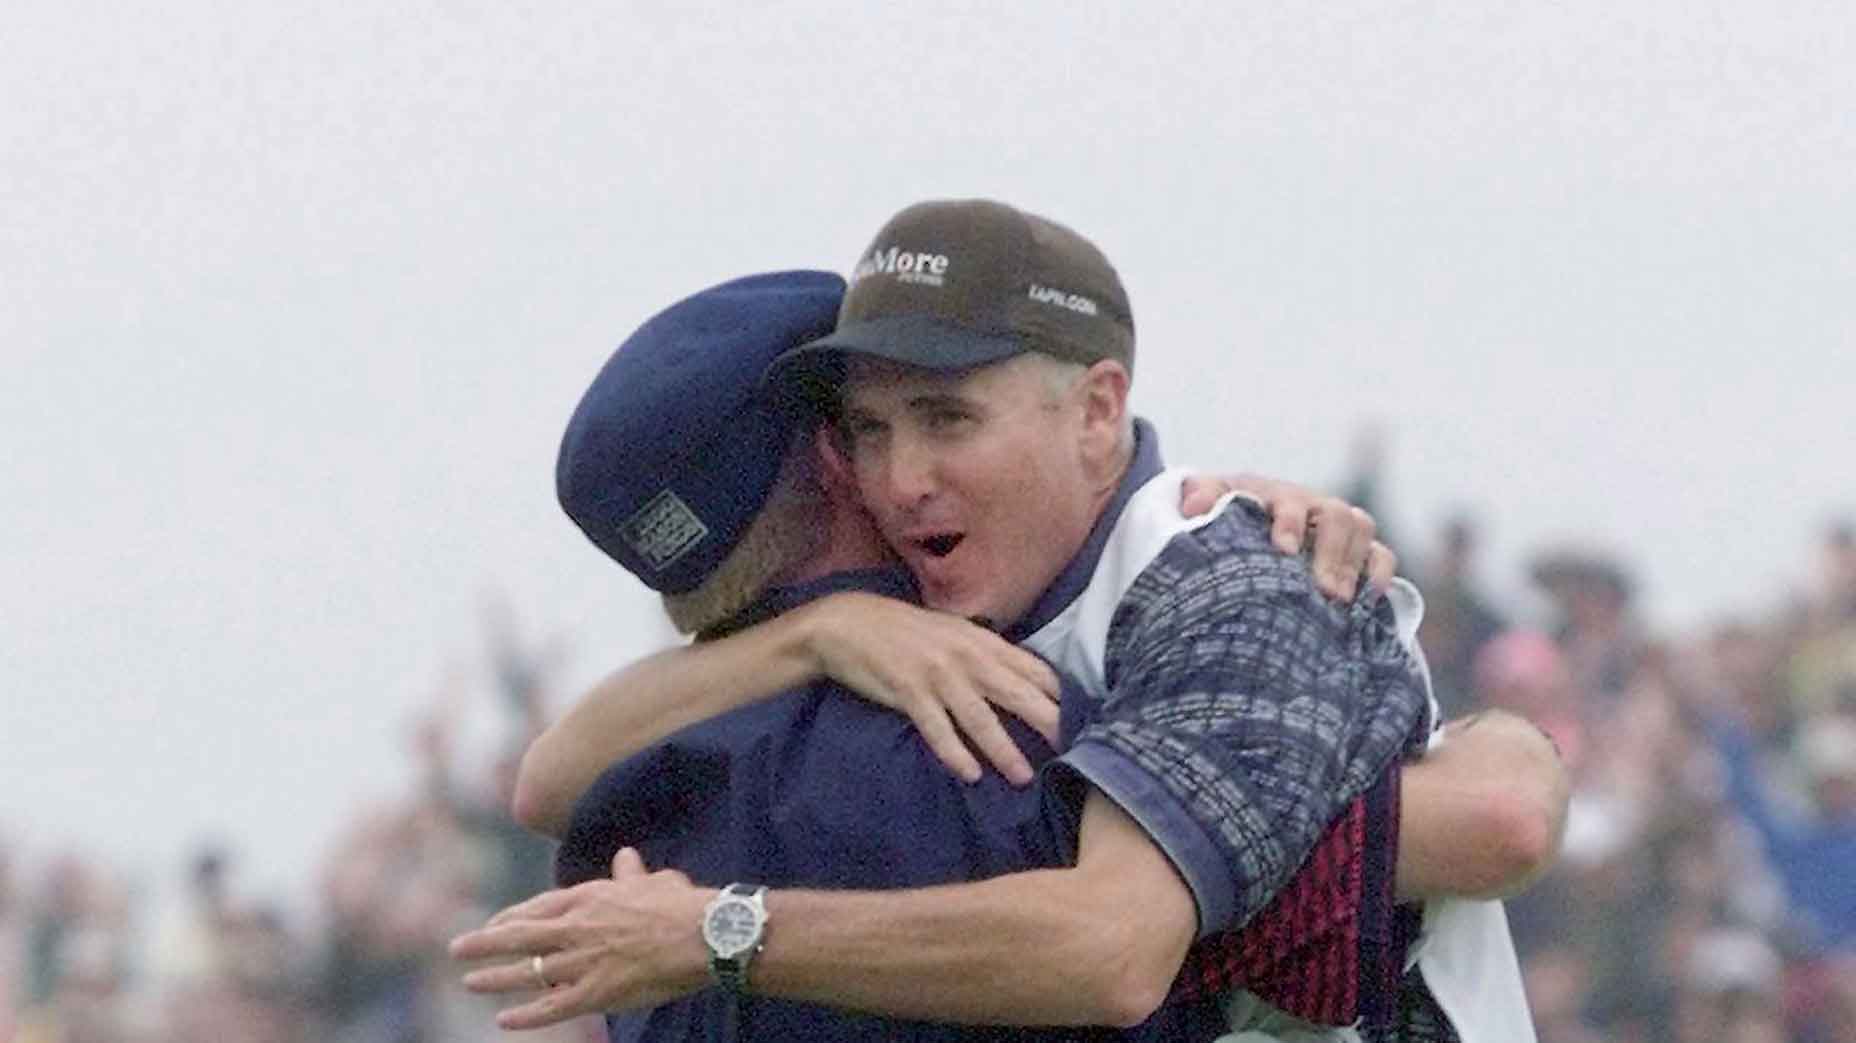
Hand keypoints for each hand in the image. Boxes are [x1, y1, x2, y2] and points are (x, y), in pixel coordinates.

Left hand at [449, 848, 710, 1029]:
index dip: (512, 917)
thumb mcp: (652, 881)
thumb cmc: (680, 904)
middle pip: (520, 936)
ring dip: (495, 978)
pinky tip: (504, 1020)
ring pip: (528, 972)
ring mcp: (583, 962)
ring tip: (469, 982)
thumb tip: (626, 856)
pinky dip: (526, 1015)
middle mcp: (577, 928)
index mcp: (589, 898)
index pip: (538, 908)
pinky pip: (552, 1008)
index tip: (494, 925)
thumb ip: (631, 873)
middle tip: (456, 949)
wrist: (700, 934)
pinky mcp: (596, 992)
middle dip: (484, 943)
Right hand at [793, 592, 1060, 785]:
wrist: (849, 622)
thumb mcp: (953, 632)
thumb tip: (1023, 679)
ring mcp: (937, 675)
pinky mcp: (908, 692)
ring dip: (1004, 750)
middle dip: (1047, 723)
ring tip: (1023, 777)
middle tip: (1072, 752)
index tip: (1082, 720)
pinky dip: (954, 752)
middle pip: (1017, 694)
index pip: (1033, 669)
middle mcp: (966, 656)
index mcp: (981, 641)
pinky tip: (970, 774)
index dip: (1059, 695)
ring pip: (981, 718)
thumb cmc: (906, 631)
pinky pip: (937, 728)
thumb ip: (987, 654)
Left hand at [1180, 474, 1395, 600]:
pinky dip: (1378, 571)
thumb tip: (1192, 507)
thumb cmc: (1226, 513)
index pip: (1291, 504)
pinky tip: (1369, 598)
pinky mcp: (1355, 548)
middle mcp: (1313, 506)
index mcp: (1278, 497)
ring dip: (1353, 563)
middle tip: (1324, 590)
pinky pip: (1380, 553)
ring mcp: (1337, 526)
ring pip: (1361, 529)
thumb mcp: (1209, 501)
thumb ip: (1202, 497)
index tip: (1284, 550)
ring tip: (1339, 600)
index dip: (1290, 524)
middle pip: (1336, 517)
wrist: (1243, 517)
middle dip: (1331, 553)